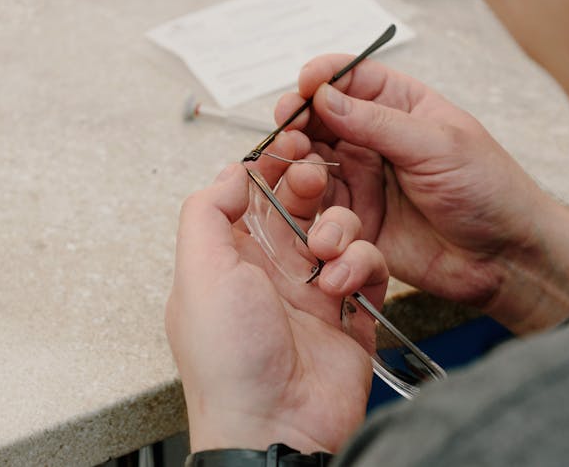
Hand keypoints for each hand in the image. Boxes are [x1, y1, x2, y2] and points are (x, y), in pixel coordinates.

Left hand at [166, 132, 388, 452]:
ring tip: (326, 256)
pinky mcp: (350, 310)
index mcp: (228, 259)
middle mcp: (269, 271)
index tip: (287, 143)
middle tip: (312, 179)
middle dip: (308, 186)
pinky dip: (363, 263)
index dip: (268, 166)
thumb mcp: (200, 273)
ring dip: (338, 229)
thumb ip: (207, 213)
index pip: (250, 196)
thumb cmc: (231, 359)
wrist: (278, 426)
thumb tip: (230, 172)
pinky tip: (346, 283)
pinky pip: (367, 264)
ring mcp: (312, 290)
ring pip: (337, 228)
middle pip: (297, 205)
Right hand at [276, 56, 568, 332]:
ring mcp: (360, 181)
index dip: (322, 78)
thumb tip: (323, 97)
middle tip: (288, 133)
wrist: (504, 258)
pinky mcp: (355, 221)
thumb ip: (378, 122)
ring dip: (296, 165)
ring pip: (311, 165)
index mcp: (399, 107)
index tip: (303, 86)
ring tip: (298, 171)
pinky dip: (308, 207)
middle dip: (297, 124)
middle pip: (318, 121)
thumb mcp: (438, 144)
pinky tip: (310, 204)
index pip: (350, 79)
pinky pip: (319, 210)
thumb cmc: (488, 190)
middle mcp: (372, 141)